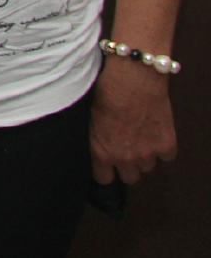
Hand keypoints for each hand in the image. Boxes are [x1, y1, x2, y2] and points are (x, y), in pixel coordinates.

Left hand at [91, 56, 177, 183]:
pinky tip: (156, 133)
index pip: (104, 178)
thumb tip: (101, 143)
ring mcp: (147, 153)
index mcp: (102, 151)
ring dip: (145, 156)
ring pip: (148, 167)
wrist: (132, 79)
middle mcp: (124, 157)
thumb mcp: (91, 117)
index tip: (108, 166)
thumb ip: (98, 138)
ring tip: (141, 137)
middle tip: (127, 150)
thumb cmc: (106, 91)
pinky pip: (167, 157)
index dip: (106, 171)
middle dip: (128, 165)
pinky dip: (163, 147)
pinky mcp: (166, 145)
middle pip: (130, 177)